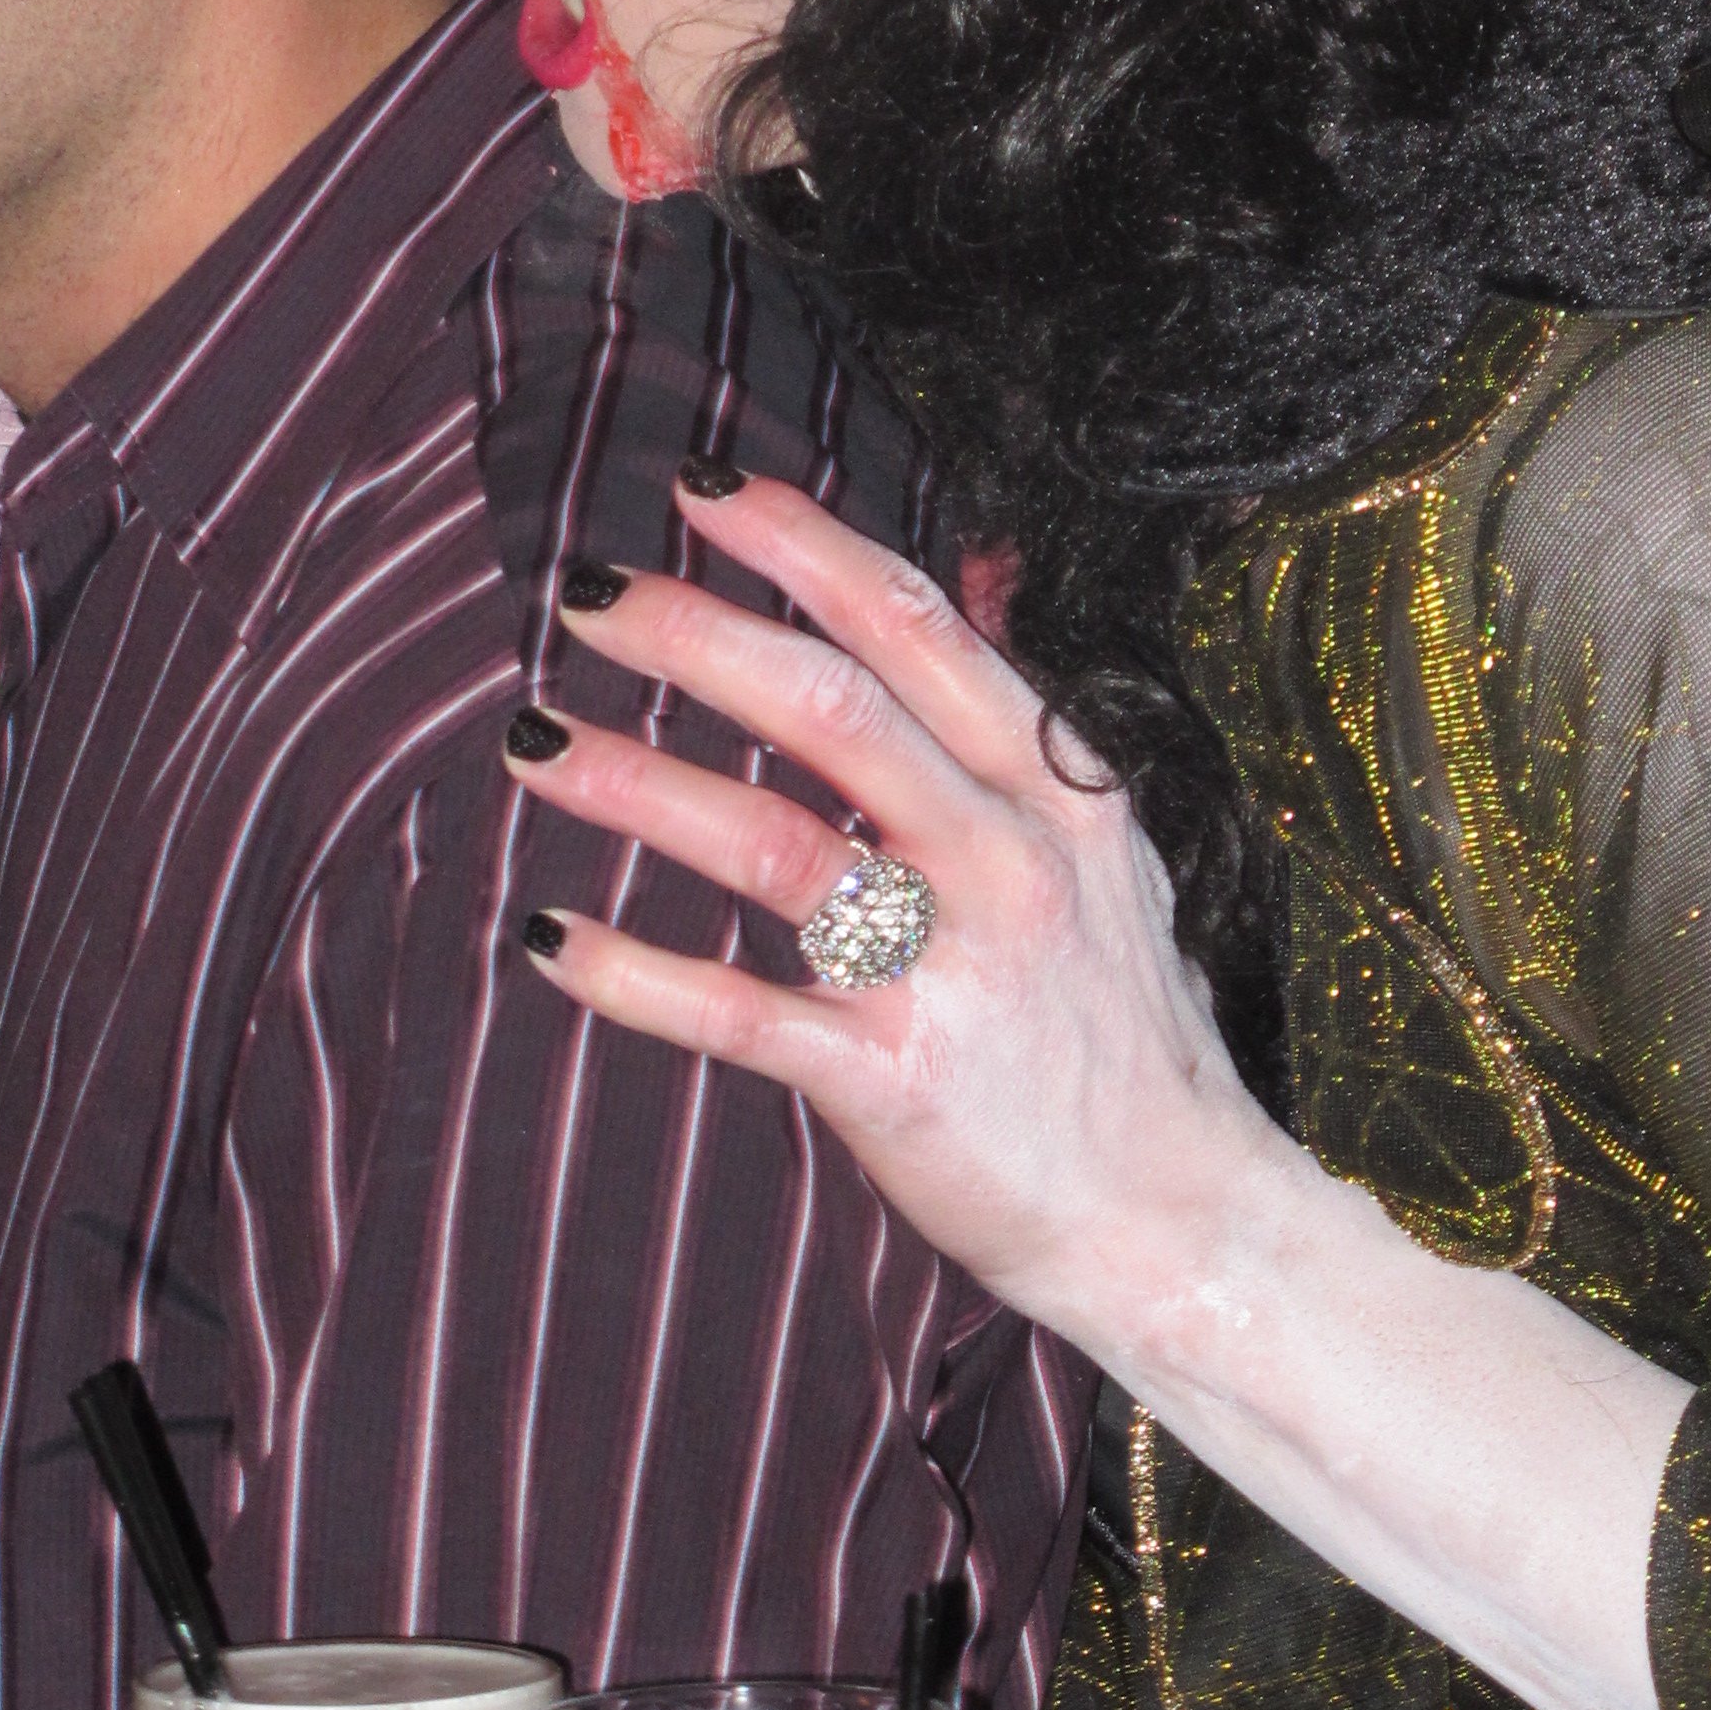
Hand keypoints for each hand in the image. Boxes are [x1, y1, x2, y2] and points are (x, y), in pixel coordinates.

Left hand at [506, 473, 1282, 1355]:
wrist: (1180, 1222)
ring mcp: (952, 970)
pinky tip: (552, 939)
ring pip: (771, 842)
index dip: (801, 544)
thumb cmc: (1120, 1027)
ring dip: (636, 782)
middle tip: (588, 594)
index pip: (915, 625)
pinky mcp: (895, 1080)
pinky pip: (740, 1014)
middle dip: (696, 633)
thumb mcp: (1106, 848)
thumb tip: (978, 566)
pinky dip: (636, 974)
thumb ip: (1021, 719)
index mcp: (1054, 788)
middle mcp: (1007, 858)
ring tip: (531, 741)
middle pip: (830, 706)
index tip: (701, 488)